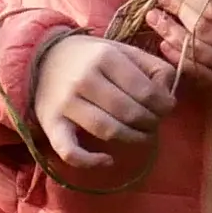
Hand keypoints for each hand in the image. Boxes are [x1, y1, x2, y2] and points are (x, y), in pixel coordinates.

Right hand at [28, 31, 176, 185]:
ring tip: (140, 137)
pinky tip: (107, 160)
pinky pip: (69, 151)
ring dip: (132, 139)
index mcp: (105, 57)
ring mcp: (65, 103)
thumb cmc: (91, 58)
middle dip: (150, 123)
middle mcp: (84, 79)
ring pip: (108, 130)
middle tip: (152, 123)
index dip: (164, 106)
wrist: (43, 59)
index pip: (146, 92)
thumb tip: (168, 95)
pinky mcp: (50, 123)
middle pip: (130, 113)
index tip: (166, 109)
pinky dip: (90, 161)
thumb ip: (153, 67)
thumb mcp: (124, 51)